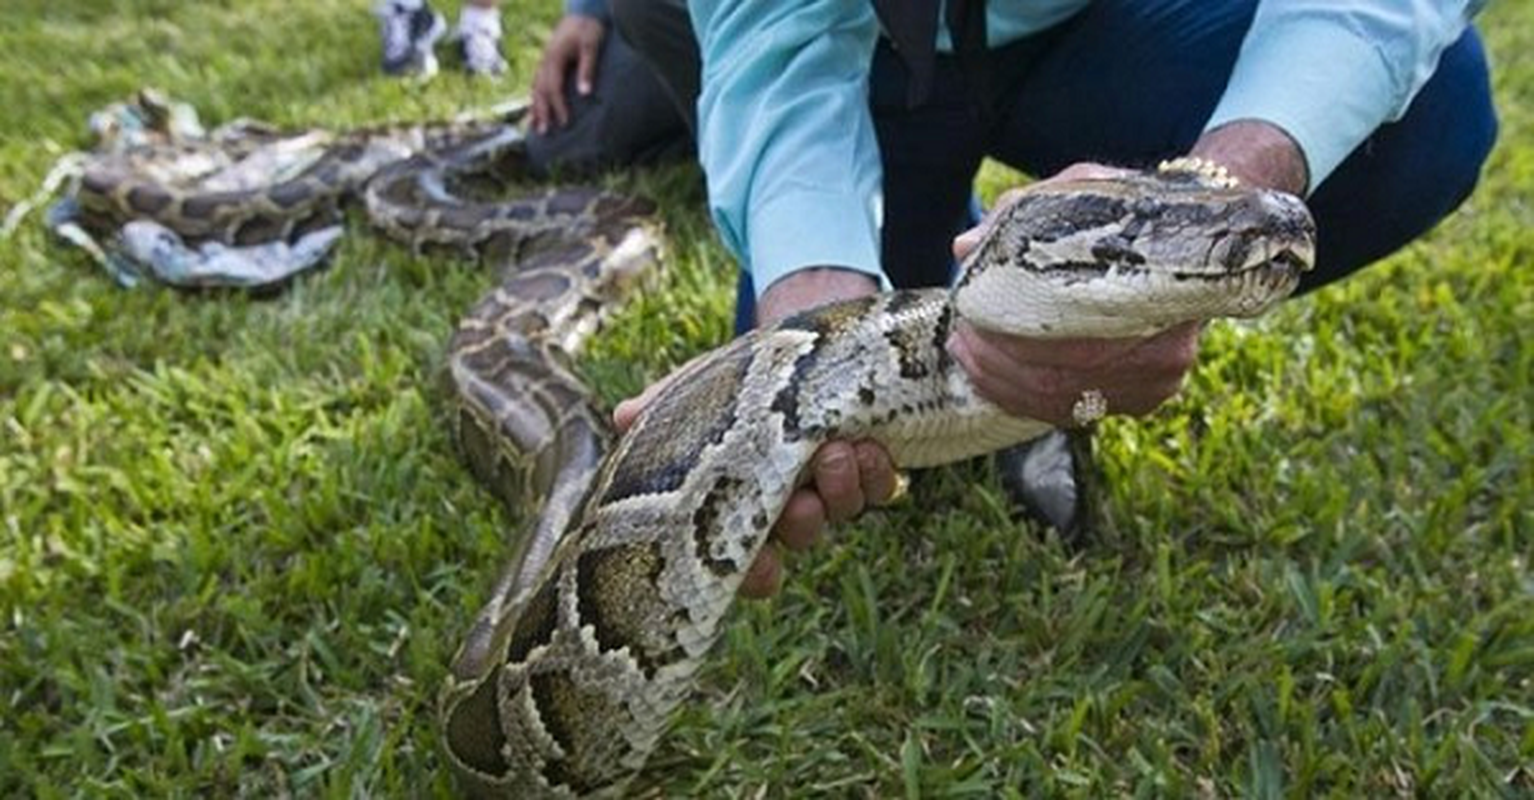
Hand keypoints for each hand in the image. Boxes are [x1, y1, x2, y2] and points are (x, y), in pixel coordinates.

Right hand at [529, 14, 605, 134]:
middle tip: (544, 133)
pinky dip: (535, 99)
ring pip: (535, 89)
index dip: (558, 107)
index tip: (564, 123)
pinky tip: (534, 110)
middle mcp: (545, 61)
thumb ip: (587, 68)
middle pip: (539, 91)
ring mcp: (543, 62)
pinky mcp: (546, 63)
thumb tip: (585, 93)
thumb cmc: (589, 28)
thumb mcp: (591, 45)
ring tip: (535, 128)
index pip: (553, 88)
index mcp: (554, 58)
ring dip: (535, 108)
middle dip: (541, 112)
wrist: (582, 12)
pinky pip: (536, 84)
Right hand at [614, 267, 900, 598]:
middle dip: (801, 522)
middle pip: (798, 536)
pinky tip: (871, 448)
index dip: (751, 574)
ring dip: (842, 489)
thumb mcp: (699, 389)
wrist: (804, 341)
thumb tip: (622, 416)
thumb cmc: (740, 379)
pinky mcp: (872, 468)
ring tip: (839, 451)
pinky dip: (878, 474)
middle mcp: (789, 505)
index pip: (743, 560)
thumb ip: (664, 408)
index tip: (756, 568)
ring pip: (841, 512)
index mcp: (741, 501)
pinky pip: (882, 489)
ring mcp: (832, 489)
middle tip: (802, 497)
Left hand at [947, 162, 1200, 426]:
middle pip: (1059, 376)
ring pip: (1062, 401)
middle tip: (960, 338)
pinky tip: (994, 379)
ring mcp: (1159, 381)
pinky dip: (1026, 399)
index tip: (967, 313)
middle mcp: (1166, 350)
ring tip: (966, 357)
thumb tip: (963, 248)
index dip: (1005, 332)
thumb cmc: (1129, 208)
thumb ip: (1021, 213)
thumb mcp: (1081, 189)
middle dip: (995, 361)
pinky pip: (1074, 412)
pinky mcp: (1147, 398)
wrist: (1200, 235)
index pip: (1066, 334)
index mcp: (1154, 294)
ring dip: (1002, 384)